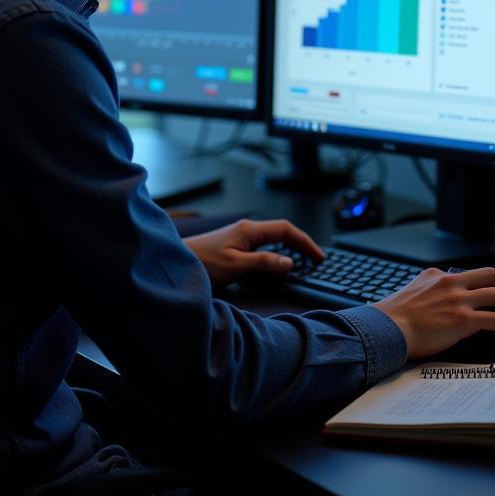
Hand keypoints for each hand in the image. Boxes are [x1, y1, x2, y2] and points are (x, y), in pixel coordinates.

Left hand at [184, 218, 324, 288]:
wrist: (176, 262)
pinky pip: (263, 244)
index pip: (286, 229)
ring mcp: (240, 236)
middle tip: (316, 259)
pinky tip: (278, 262)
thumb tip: (288, 262)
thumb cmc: (201, 262)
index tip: (318, 256)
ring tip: (303, 260)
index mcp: (250, 230)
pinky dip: (277, 251)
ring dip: (290, 246)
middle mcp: (247, 229)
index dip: (305, 242)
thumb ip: (263, 262)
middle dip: (301, 243)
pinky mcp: (234, 244)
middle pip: (282, 231)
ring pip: (273, 237)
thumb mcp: (236, 266)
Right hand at [373, 267, 494, 359]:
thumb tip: (440, 301)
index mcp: (438, 275)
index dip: (492, 281)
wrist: (387, 328)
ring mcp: (459, 300)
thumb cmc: (394, 317)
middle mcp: (451, 283)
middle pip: (493, 276)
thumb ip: (431, 290)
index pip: (473, 273)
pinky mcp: (464, 319)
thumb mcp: (413, 291)